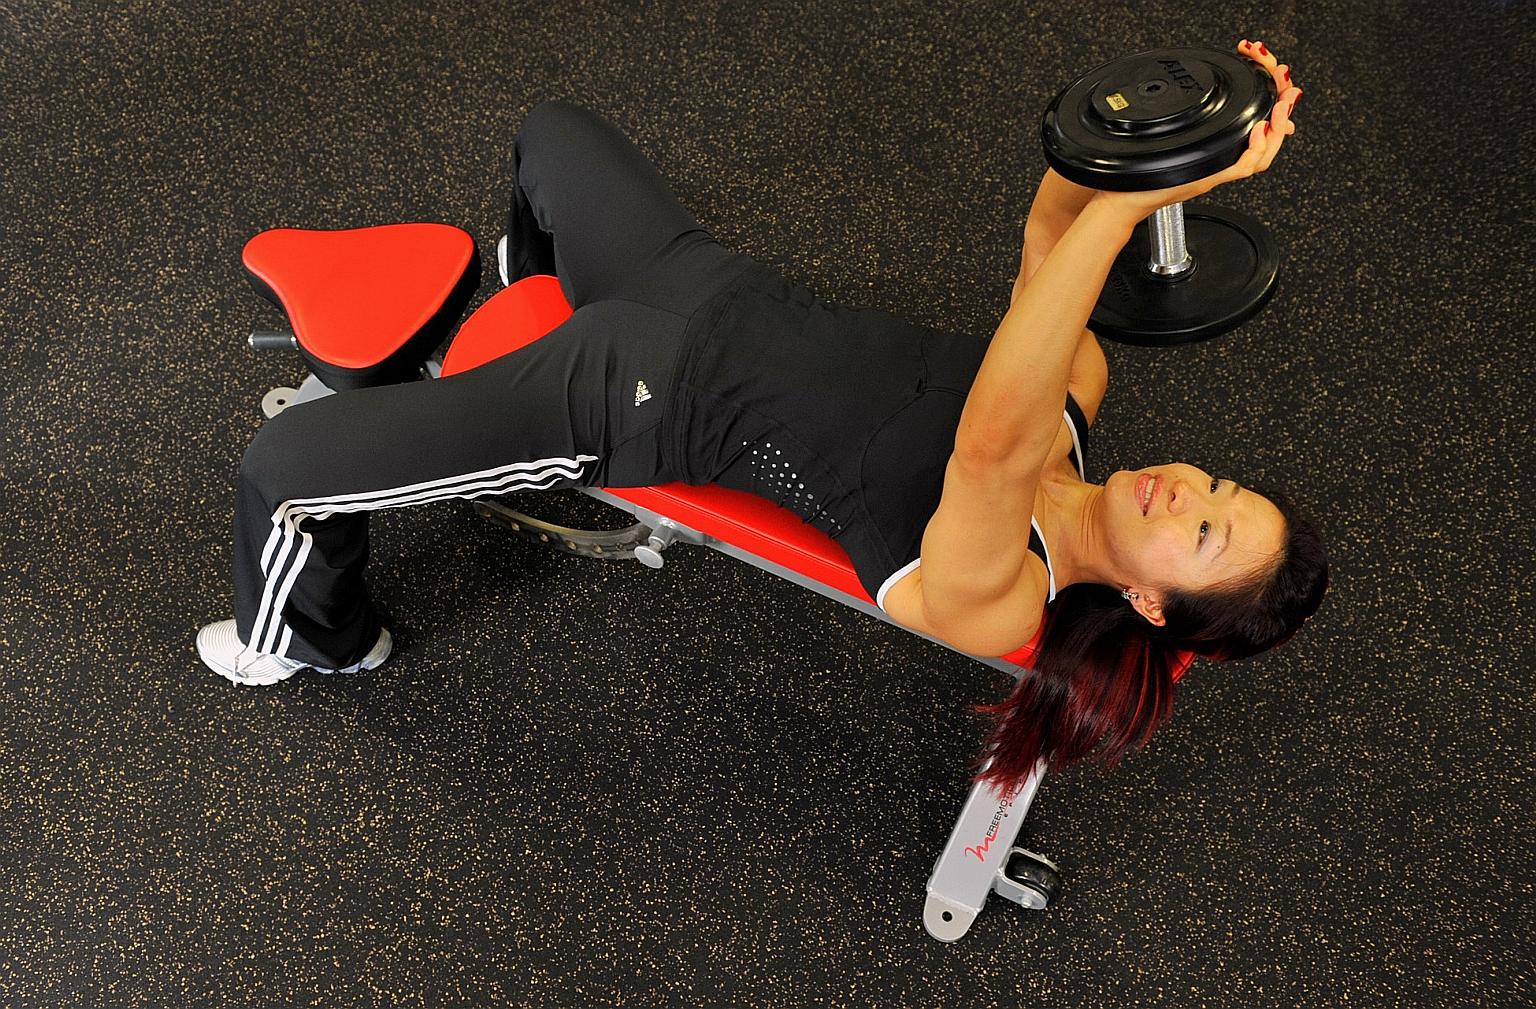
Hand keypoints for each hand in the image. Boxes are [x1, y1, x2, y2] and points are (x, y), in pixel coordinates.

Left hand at [1090, 39, 1302, 221]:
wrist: (1123, 201)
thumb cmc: (1141, 175)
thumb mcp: (1175, 144)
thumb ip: (1192, 129)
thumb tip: (1202, 104)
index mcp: (1216, 157)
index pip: (1259, 135)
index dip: (1276, 113)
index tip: (1279, 85)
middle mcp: (1220, 166)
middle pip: (1268, 144)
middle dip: (1283, 112)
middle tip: (1287, 88)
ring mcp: (1215, 172)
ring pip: (1262, 156)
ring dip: (1276, 128)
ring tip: (1280, 107)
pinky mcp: (1207, 178)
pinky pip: (1242, 166)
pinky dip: (1255, 147)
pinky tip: (1258, 129)